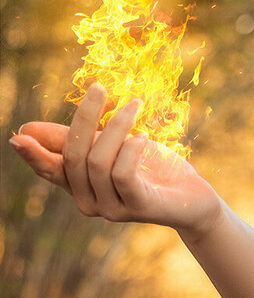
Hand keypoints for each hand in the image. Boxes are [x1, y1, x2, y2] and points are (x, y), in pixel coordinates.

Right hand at [10, 82, 220, 238]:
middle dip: (85, 117)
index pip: (49, 169)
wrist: (190, 198)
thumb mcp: (108, 145)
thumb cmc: (149, 167)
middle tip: (100, 87)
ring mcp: (111, 209)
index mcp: (77, 184)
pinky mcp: (137, 208)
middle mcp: (88, 201)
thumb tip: (26, 130)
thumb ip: (72, 138)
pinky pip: (122, 174)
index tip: (19, 136)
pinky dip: (130, 149)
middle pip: (74, 157)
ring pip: (98, 162)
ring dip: (117, 127)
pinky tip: (142, 137)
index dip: (33, 154)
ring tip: (134, 106)